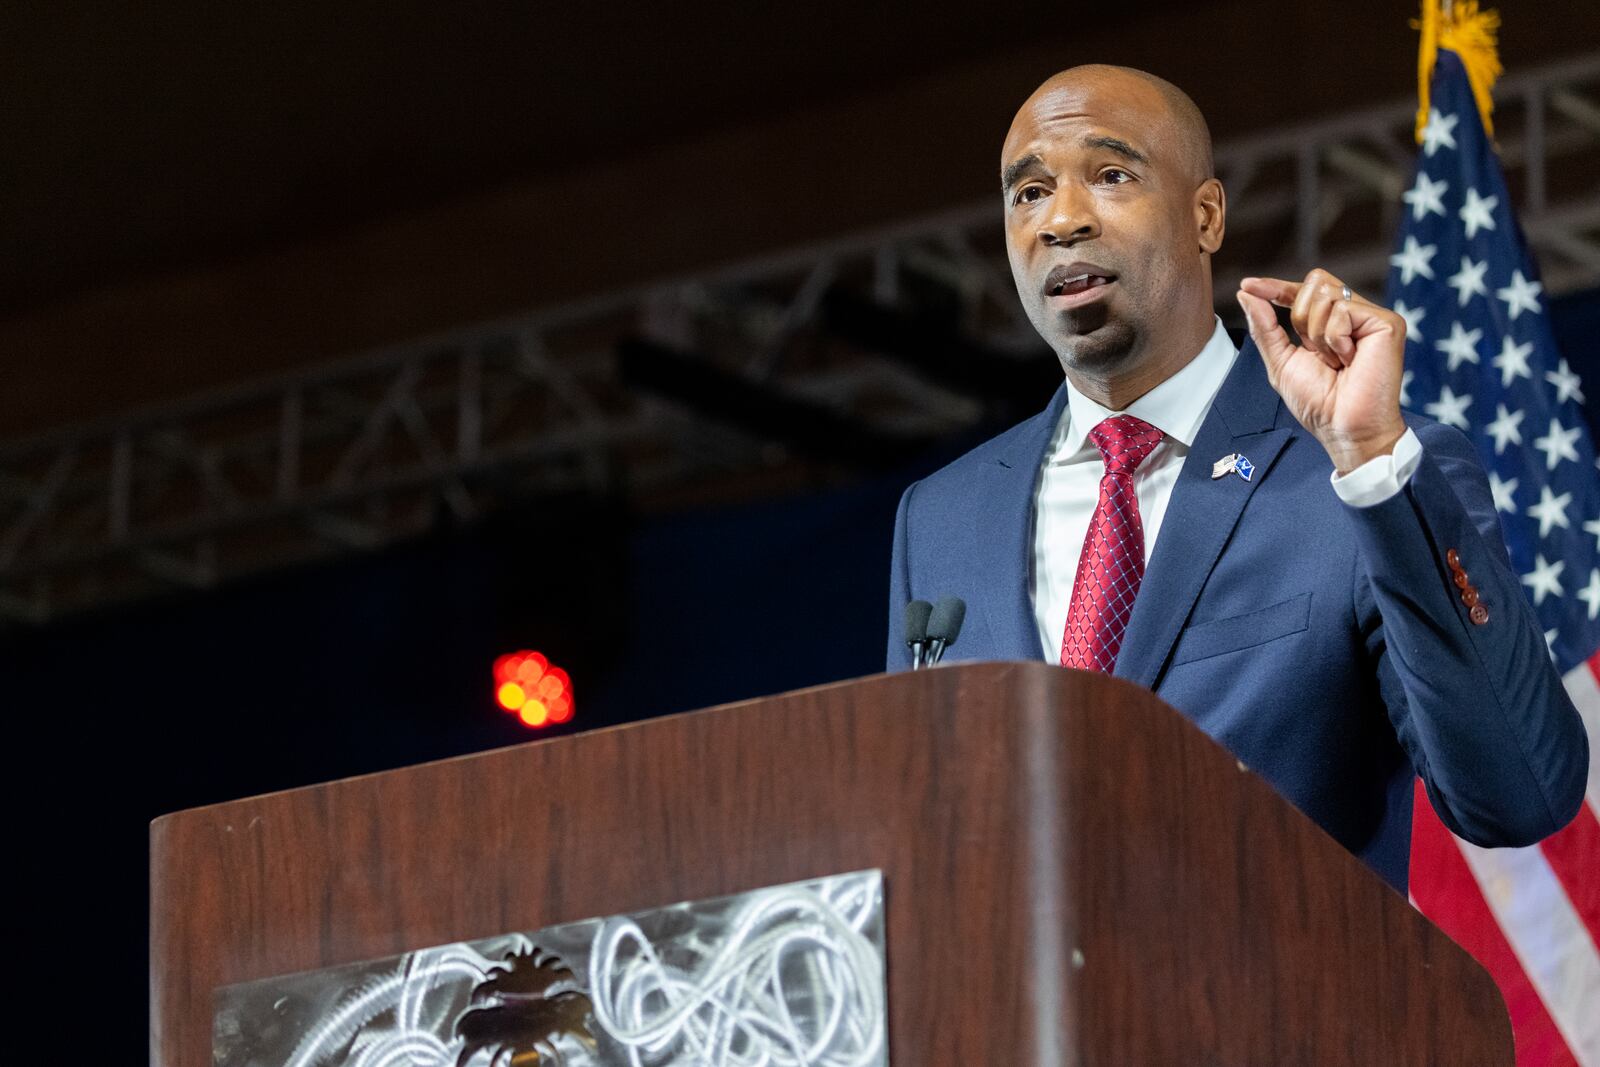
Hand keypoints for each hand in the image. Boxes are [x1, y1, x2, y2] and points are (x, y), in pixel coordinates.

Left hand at [1237, 270, 1407, 473]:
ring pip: (1325, 295)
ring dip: (1317, 335)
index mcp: (1328, 324)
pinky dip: (1335, 339)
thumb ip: (1264, 327)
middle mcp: (1352, 316)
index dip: (1275, 287)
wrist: (1343, 427)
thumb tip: (1246, 293)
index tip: (1248, 285)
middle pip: (1313, 284)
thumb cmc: (1318, 403)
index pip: (1301, 292)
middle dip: (1300, 319)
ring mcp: (1371, 317)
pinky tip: (1350, 360)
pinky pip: (1343, 310)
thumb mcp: (1281, 362)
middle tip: (1318, 354)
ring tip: (1337, 362)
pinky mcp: (1387, 323)